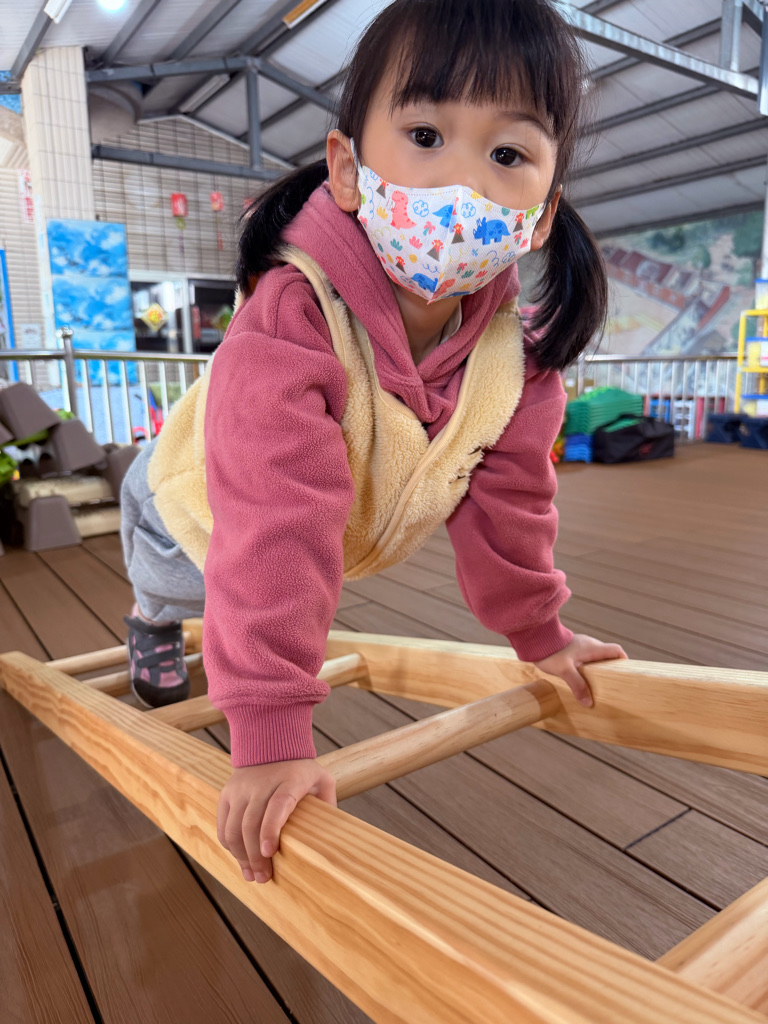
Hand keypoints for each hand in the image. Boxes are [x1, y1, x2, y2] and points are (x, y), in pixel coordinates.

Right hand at [217, 759, 336, 883]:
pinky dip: (229, 845)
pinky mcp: (227, 793)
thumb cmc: (300, 768)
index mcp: (288, 781)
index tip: (268, 852)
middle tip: (264, 878)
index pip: (277, 805)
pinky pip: (223, 824)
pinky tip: (240, 858)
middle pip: (251, 823)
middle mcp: (261, 784)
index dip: (270, 829)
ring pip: (233, 827)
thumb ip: (328, 802)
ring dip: (241, 855)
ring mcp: (241, 789)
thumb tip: (334, 832)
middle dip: (255, 856)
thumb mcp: (321, 778)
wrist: (270, 742)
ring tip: (251, 875)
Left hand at [534, 634, 626, 706]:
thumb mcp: (565, 671)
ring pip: (595, 656)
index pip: (616, 650)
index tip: (624, 673)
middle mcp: (589, 644)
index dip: (623, 661)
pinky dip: (586, 665)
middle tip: (608, 683)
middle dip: (609, 668)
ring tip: (594, 682)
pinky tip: (579, 676)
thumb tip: (588, 702)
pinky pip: (585, 656)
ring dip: (596, 667)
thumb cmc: (551, 651)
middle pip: (607, 655)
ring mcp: (580, 644)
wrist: (535, 638)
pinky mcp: (571, 646)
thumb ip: (577, 686)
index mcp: (593, 648)